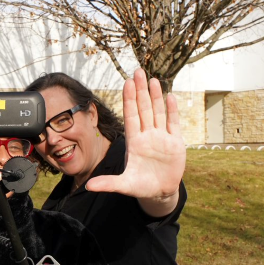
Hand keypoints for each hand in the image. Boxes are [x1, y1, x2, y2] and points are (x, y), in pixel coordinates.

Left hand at [86, 68, 184, 216]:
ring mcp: (162, 138)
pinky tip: (170, 96)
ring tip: (153, 79)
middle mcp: (147, 136)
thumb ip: (108, 184)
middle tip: (138, 71)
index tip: (127, 83)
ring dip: (156, 96)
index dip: (129, 100)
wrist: (159, 192)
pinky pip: (173, 123)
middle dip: (140, 91)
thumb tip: (89, 187)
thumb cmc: (140, 186)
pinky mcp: (175, 143)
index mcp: (134, 142)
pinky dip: (172, 111)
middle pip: (143, 109)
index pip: (131, 116)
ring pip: (158, 112)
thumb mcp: (124, 185)